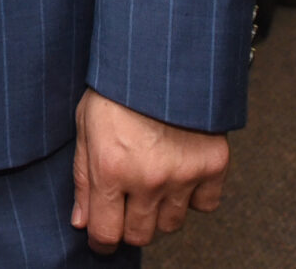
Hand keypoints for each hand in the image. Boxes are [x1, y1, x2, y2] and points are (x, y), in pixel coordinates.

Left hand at [71, 89, 228, 253]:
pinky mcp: (213, 164)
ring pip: (172, 225)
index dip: (101, 240)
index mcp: (111, 167)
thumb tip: (81, 220)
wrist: (162, 55)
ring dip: (159, 212)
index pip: (106, 232)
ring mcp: (184, 173)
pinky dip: (194, 198)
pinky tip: (181, 176)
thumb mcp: (86, 125)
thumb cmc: (118, 84)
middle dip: (128, 226)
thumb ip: (83, 178)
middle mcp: (148, 177)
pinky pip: (206, 206)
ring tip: (152, 184)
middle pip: (140, 234)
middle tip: (126, 205)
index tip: (101, 237)